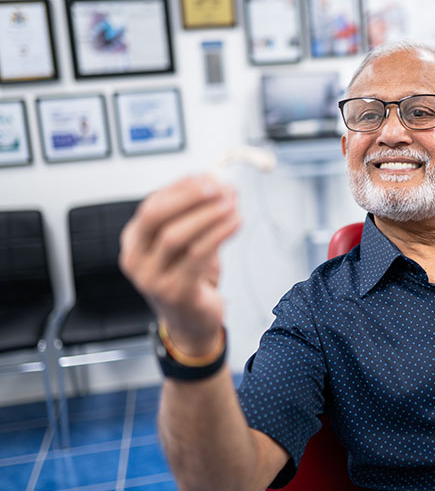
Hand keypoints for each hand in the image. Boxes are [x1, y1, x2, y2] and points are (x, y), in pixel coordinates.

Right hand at [119, 175, 240, 355]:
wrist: (190, 322)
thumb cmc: (188, 278)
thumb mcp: (187, 242)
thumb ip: (198, 213)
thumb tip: (220, 183)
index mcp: (134, 241)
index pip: (152, 204)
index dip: (182, 188)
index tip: (209, 178)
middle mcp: (136, 259)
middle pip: (156, 216)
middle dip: (188, 197)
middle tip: (218, 187)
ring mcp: (152, 278)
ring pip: (177, 236)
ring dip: (208, 215)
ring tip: (232, 205)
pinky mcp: (175, 292)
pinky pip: (197, 256)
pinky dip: (219, 234)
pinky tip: (235, 223)